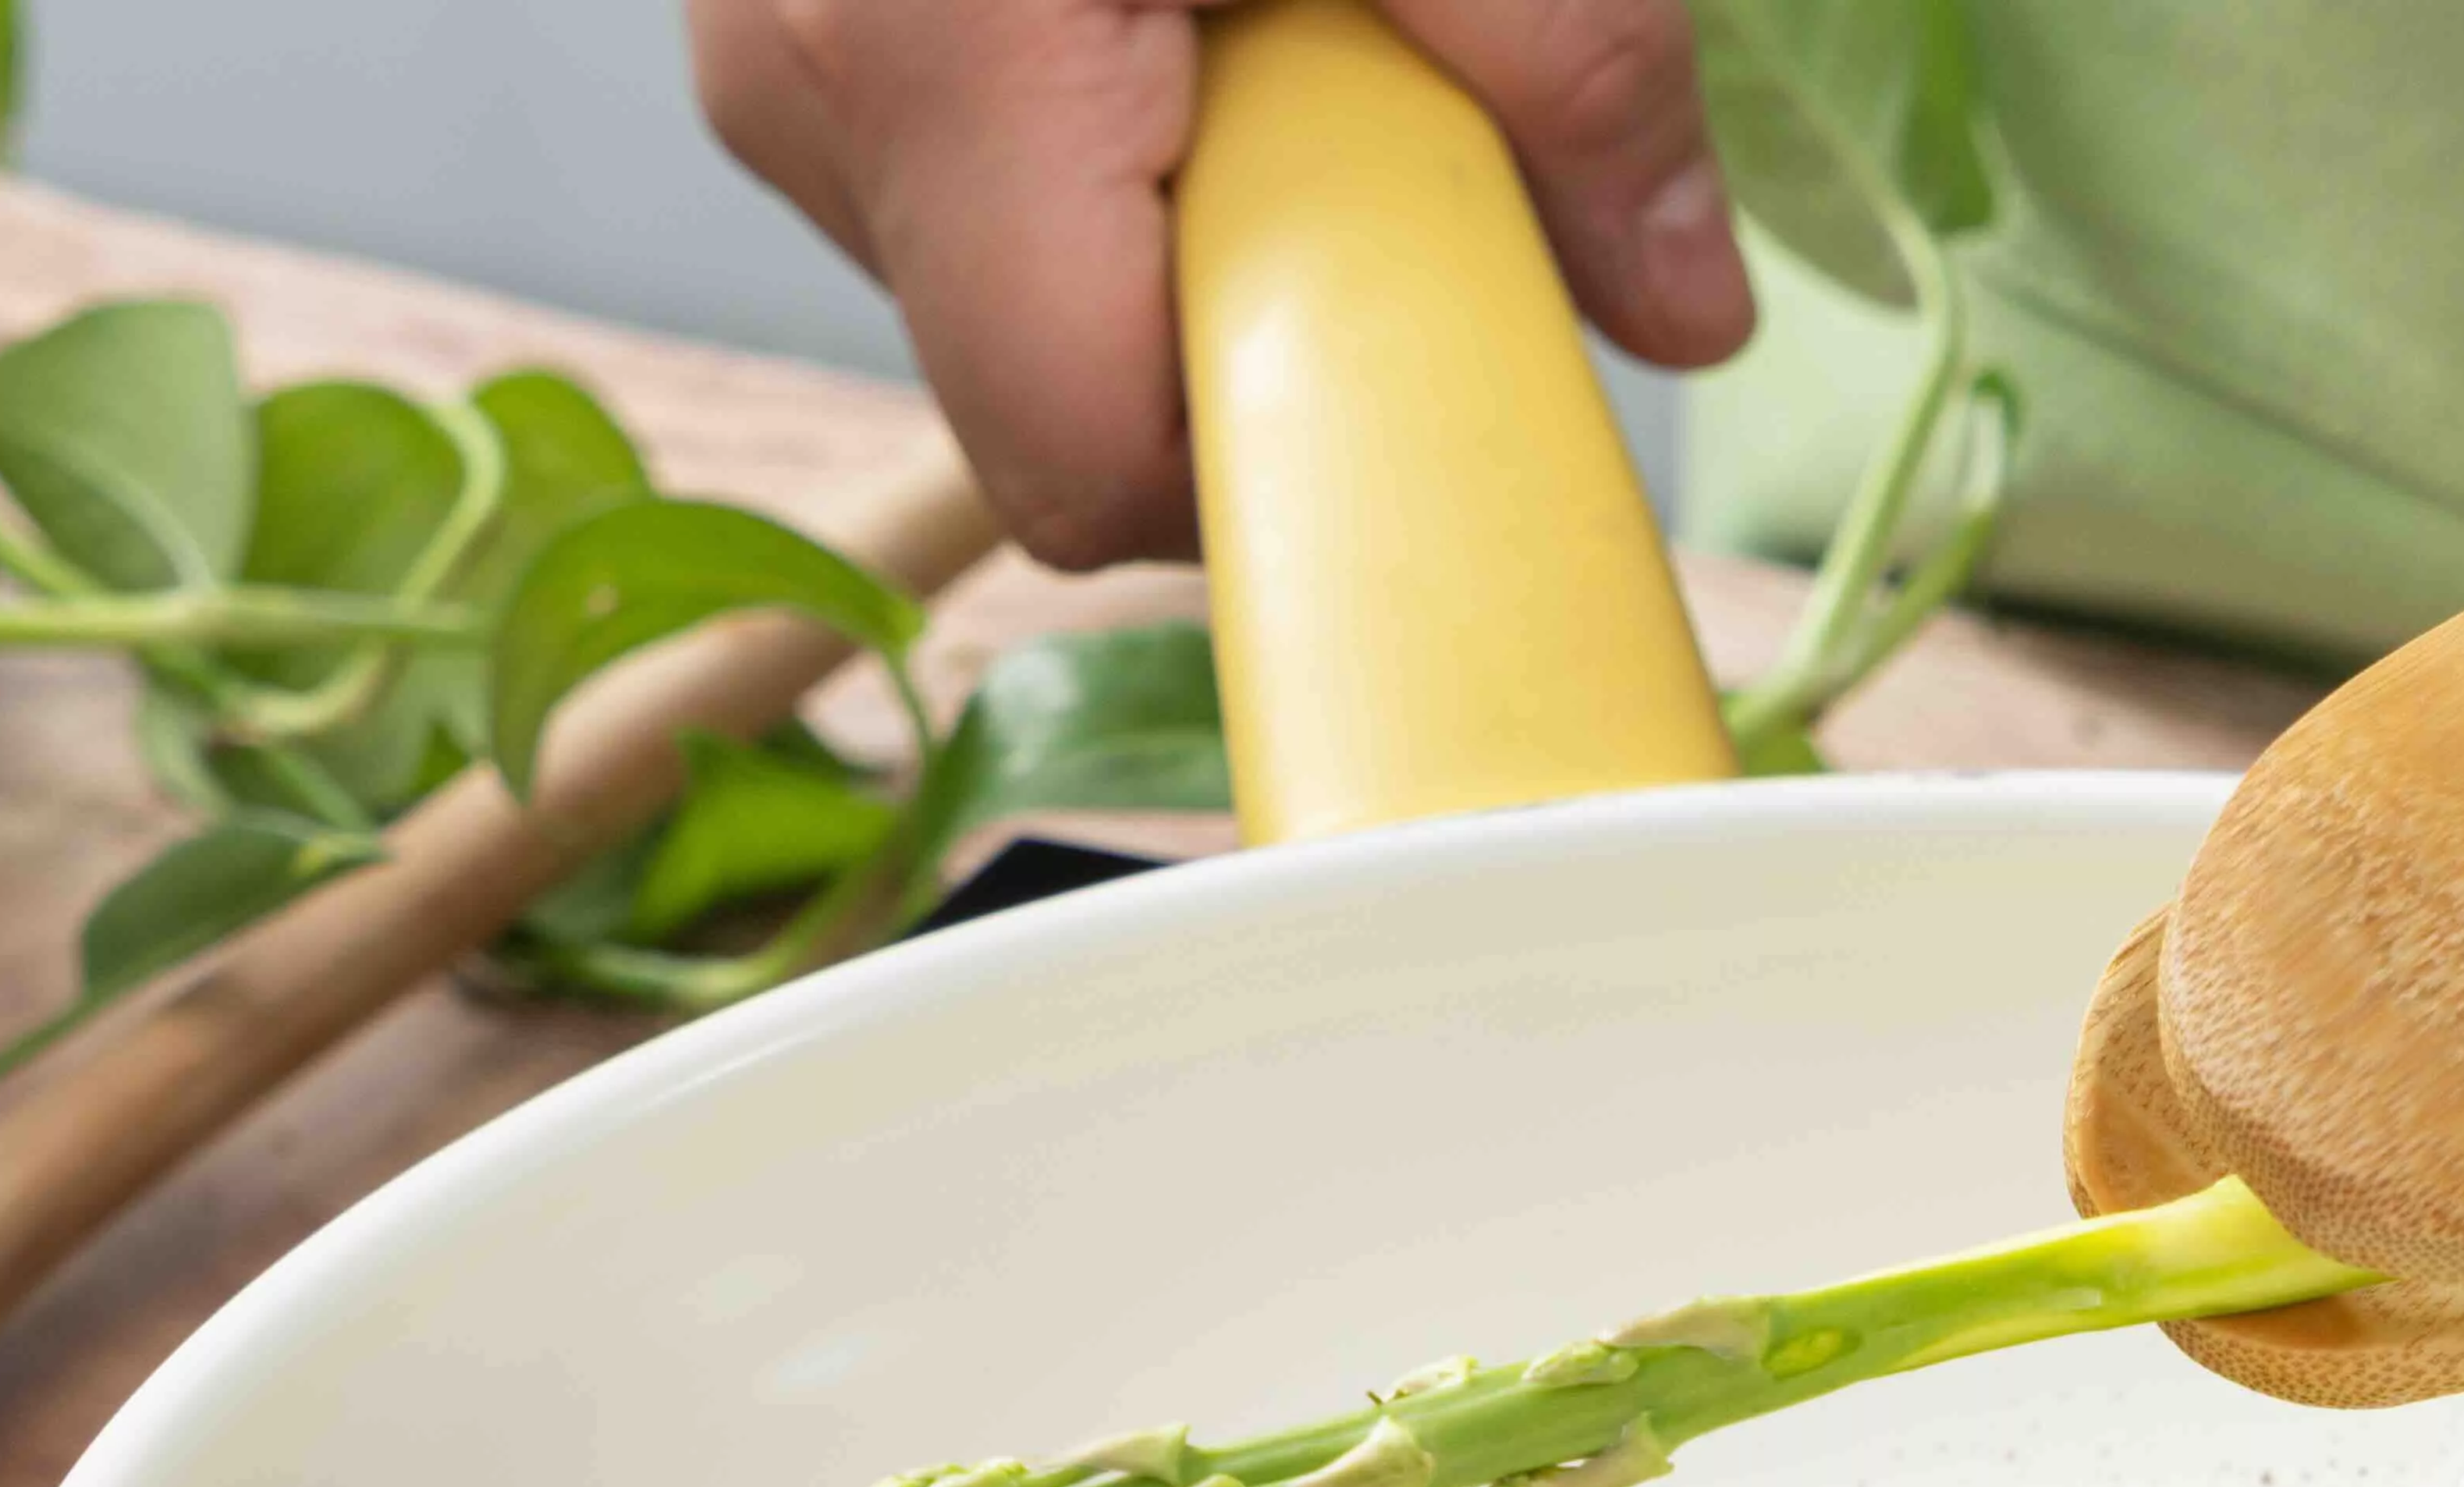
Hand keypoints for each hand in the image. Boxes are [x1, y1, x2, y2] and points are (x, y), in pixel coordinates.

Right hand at [691, 0, 1753, 565]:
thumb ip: (1566, 64)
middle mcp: (810, 89)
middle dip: (1272, 306)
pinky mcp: (802, 23)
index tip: (1433, 362)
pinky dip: (1130, 120)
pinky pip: (988, 171)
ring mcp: (781, 61)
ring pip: (1031, 284)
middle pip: (1068, 387)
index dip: (1285, 465)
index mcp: (939, 55)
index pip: (1091, 459)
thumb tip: (1681, 302)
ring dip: (1207, 201)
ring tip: (1286, 14)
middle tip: (1392, 128)